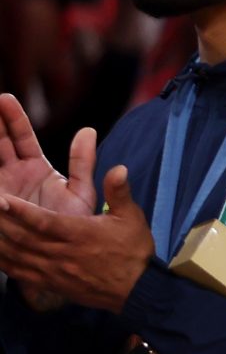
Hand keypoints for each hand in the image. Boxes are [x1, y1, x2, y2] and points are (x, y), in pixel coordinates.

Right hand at [0, 94, 98, 216]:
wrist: (70, 255)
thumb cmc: (75, 223)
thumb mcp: (80, 191)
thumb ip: (83, 162)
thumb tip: (89, 131)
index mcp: (34, 168)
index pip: (21, 137)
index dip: (13, 119)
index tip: (4, 98)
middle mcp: (13, 175)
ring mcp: (3, 188)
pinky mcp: (0, 206)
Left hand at [0, 166, 153, 312]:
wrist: (138, 291)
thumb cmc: (133, 252)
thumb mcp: (132, 218)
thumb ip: (119, 192)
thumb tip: (119, 168)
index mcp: (80, 234)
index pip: (43, 221)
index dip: (19, 210)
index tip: (1, 198)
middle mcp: (62, 253)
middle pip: (22, 237)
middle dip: (1, 221)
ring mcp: (54, 271)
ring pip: (16, 254)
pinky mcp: (50, 283)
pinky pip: (19, 272)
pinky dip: (3, 261)